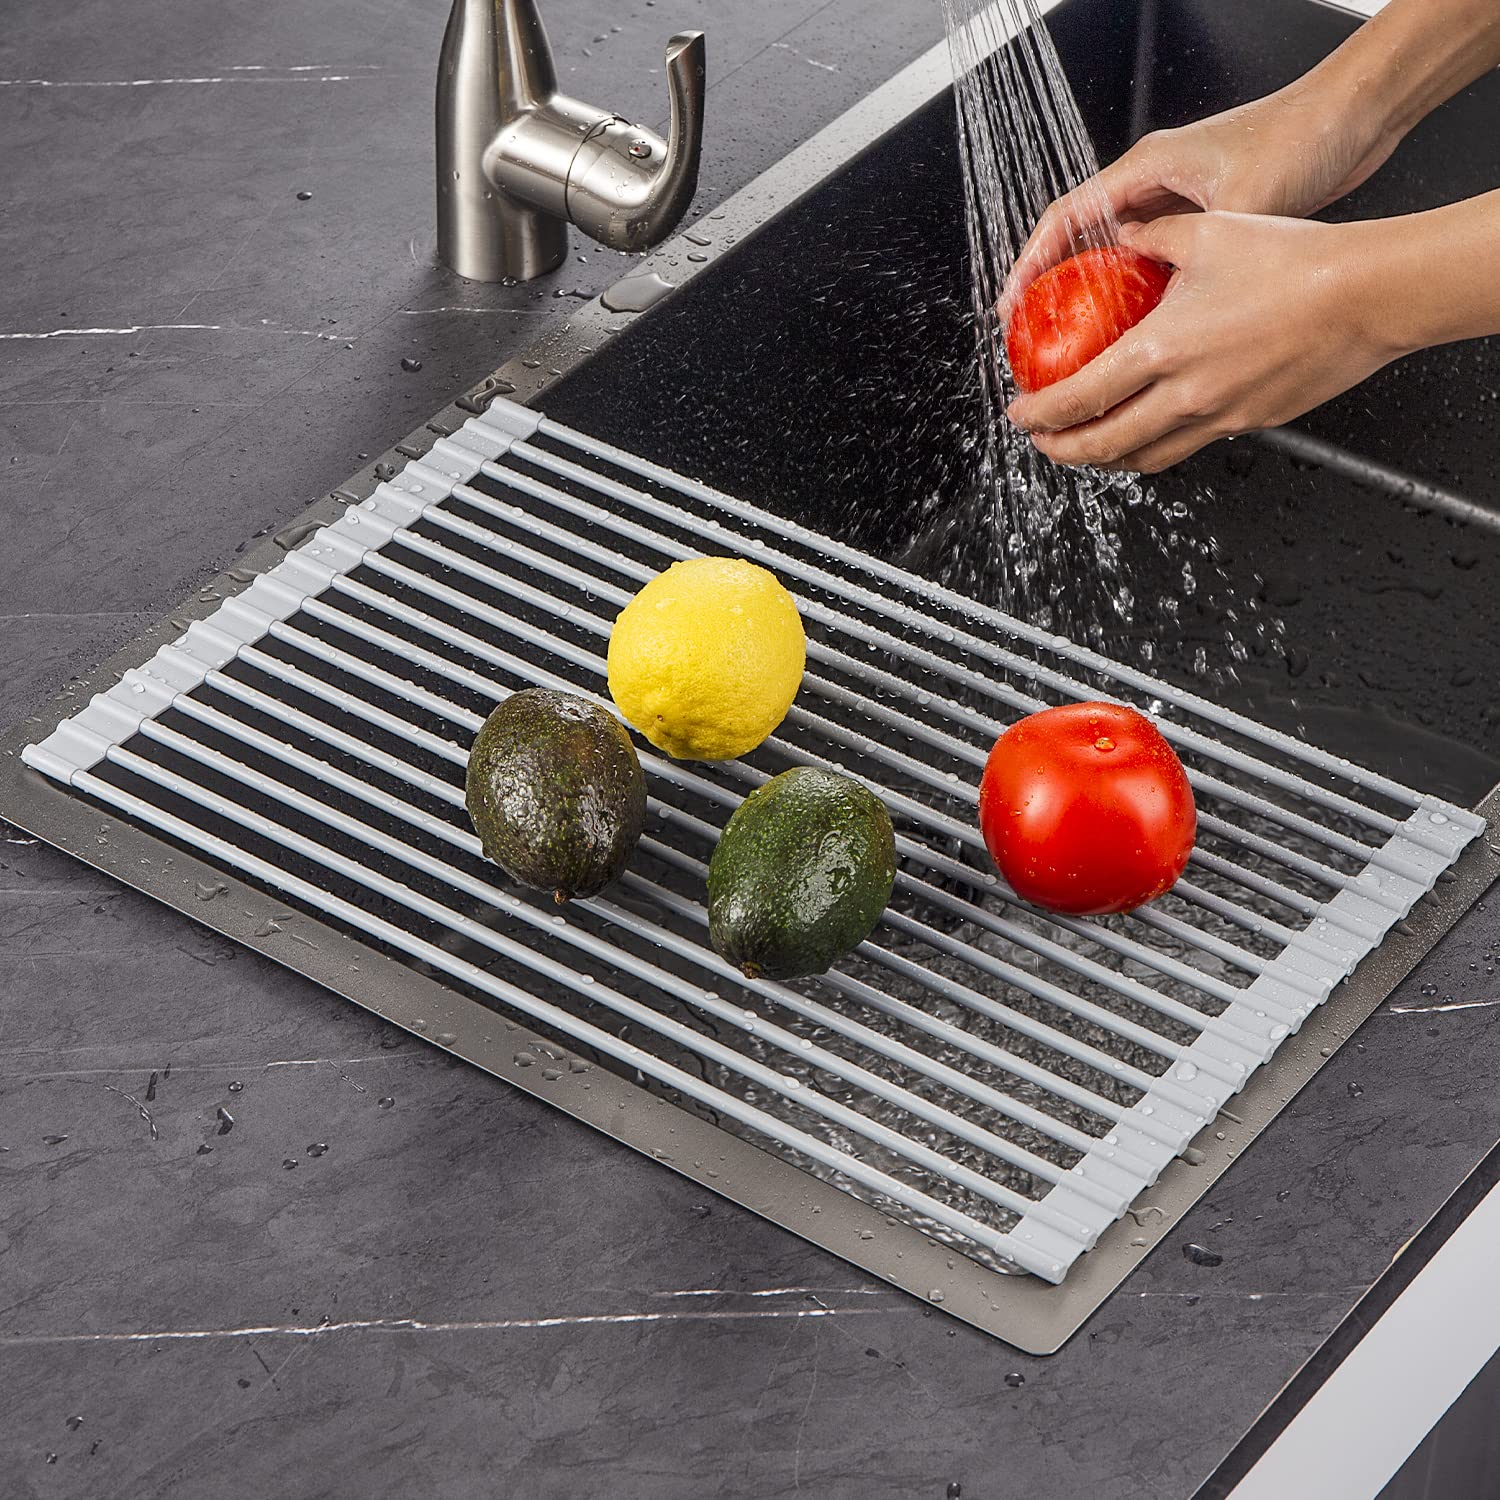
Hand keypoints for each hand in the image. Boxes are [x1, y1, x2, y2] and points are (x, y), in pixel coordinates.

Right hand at [1002, 80, 1396, 310]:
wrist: (1354, 119)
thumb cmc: (1300, 139)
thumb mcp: (1240, 200)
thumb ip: (1198, 248)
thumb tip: (1166, 305)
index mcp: (1146, 168)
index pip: (1066, 219)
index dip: (1031, 265)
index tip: (1012, 308)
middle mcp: (1155, 186)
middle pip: (1082, 244)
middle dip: (1053, 293)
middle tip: (1036, 340)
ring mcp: (1178, 206)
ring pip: (1117, 261)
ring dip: (1095, 302)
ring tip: (1078, 350)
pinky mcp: (1204, 224)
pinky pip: (1154, 270)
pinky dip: (1139, 301)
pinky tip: (1138, 337)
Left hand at [1005, 212, 1402, 473]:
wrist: (1369, 295)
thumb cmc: (1296, 261)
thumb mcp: (1208, 232)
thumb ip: (1154, 236)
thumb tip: (1125, 233)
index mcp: (1162, 349)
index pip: (1079, 398)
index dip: (1040, 414)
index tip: (1019, 413)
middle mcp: (1184, 394)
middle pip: (1101, 445)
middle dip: (1061, 449)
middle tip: (1041, 441)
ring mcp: (1217, 416)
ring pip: (1143, 457)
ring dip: (1104, 458)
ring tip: (1085, 445)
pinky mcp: (1248, 423)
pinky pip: (1185, 447)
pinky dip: (1152, 448)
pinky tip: (1146, 432)